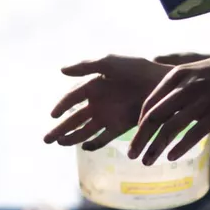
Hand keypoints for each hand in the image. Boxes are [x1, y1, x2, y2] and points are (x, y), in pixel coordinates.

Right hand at [45, 54, 207, 150]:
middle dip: (60, 129)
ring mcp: (109, 116)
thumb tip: (61, 70)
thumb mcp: (110, 62)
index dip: (61, 105)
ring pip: (86, 130)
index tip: (52, 115)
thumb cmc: (138, 69)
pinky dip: (95, 143)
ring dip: (73, 137)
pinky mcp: (121, 127)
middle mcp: (99, 102)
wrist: (163, 84)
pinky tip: (85, 147)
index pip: (72, 97)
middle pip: (74, 118)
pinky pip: (104, 138)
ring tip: (60, 143)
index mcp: (94, 85)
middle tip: (46, 140)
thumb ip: (86, 66)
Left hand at [135, 49, 209, 163]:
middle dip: (140, 139)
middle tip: (131, 155)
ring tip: (147, 162)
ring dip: (155, 148)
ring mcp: (202, 100)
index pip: (150, 104)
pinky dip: (180, 146)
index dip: (139, 124)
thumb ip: (177, 84)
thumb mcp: (195, 68)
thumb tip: (160, 100)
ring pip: (170, 128)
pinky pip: (194, 132)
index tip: (136, 138)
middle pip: (154, 118)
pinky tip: (171, 156)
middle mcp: (186, 88)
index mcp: (177, 76)